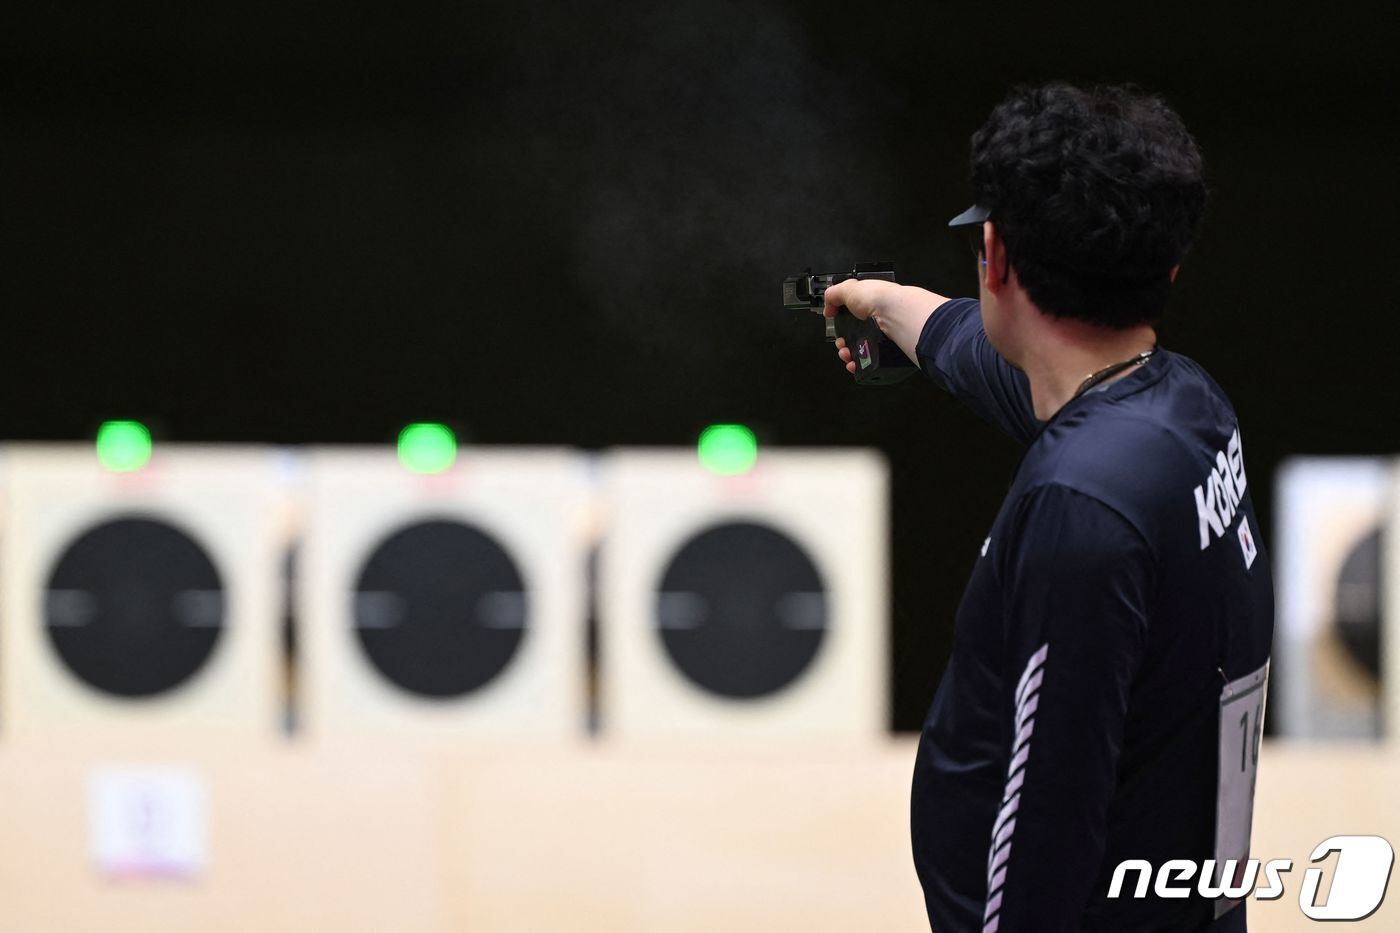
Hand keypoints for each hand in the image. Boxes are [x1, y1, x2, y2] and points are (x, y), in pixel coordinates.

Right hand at [823, 280, 949, 375]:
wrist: (896, 315)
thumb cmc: (879, 299)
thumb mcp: (849, 288)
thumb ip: (834, 294)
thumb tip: (828, 306)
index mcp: (869, 304)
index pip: (851, 315)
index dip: (840, 322)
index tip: (835, 325)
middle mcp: (876, 321)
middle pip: (853, 336)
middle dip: (841, 342)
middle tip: (841, 343)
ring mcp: (882, 337)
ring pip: (859, 350)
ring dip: (847, 354)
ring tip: (846, 354)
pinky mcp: (886, 351)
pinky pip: (869, 362)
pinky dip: (858, 365)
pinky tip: (854, 363)